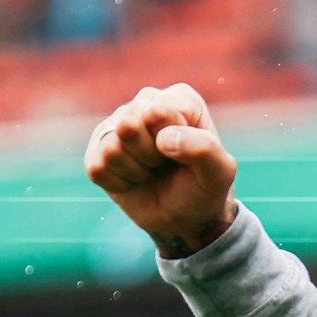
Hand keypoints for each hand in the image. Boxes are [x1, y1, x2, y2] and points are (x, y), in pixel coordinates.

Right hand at [84, 84, 238, 258]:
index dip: (172, 141)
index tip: (186, 153)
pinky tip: (135, 179)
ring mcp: (116, 125)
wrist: (184, 218)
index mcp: (179, 98)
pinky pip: (97, 167)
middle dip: (151, 156)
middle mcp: (145, 103)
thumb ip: (204, 148)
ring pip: (111, 148)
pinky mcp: (96, 150)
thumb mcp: (220, 172)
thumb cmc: (204, 188)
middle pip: (128, 126)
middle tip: (167, 164)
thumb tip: (163, 139)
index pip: (159, 112)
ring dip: (136, 171)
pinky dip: (119, 183)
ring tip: (152, 171)